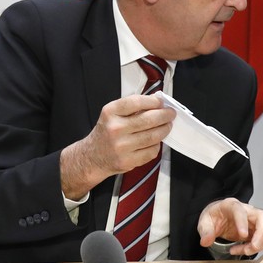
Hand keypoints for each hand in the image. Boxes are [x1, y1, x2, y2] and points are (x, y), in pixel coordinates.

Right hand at [60, 95, 175, 198]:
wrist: (92, 157)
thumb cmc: (106, 133)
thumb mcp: (112, 114)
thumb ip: (131, 107)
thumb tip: (156, 102)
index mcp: (110, 113)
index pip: (137, 102)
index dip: (153, 101)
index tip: (161, 102)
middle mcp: (115, 129)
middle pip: (148, 120)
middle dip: (164, 115)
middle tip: (170, 114)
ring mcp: (121, 147)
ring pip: (153, 136)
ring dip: (164, 129)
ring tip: (167, 125)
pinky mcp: (128, 161)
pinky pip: (151, 151)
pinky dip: (157, 145)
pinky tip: (156, 141)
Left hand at [198, 198, 262, 255]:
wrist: (219, 217)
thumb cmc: (214, 217)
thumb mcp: (204, 223)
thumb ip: (205, 231)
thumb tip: (206, 241)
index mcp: (231, 205)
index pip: (240, 211)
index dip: (243, 222)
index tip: (243, 235)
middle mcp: (247, 210)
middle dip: (262, 234)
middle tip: (253, 247)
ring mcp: (254, 219)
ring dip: (261, 242)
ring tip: (246, 251)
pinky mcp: (258, 228)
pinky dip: (259, 246)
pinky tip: (246, 249)